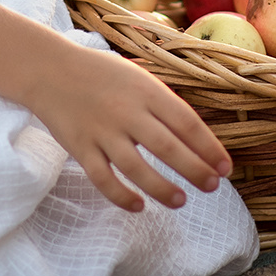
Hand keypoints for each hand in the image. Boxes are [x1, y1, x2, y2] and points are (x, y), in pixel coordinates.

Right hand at [22, 41, 233, 211]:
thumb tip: (198, 140)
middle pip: (168, 147)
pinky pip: (103, 179)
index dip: (209, 148)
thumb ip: (163, 105)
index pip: (186, 122)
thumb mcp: (138, 78)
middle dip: (195, 170)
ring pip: (137, 168)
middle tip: (211, 186)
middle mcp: (126, 111)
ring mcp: (102, 131)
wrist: (50, 70)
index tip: (225, 168)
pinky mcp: (80, 147)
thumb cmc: (102, 75)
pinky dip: (122, 196)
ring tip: (181, 201)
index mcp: (146, 90)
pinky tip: (139, 205)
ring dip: (162, 189)